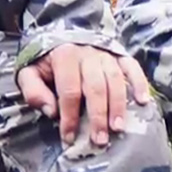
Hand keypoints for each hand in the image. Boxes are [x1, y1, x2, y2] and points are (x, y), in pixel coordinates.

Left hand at [17, 44, 151, 147]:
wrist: (61, 32)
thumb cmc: (46, 60)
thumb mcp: (28, 72)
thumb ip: (33, 90)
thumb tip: (51, 111)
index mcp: (64, 56)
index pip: (69, 90)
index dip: (70, 116)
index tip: (69, 138)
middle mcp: (88, 53)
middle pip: (96, 87)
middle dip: (98, 116)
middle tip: (99, 139)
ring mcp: (106, 54)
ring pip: (115, 80)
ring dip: (118, 105)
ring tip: (118, 127)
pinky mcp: (120, 54)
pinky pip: (133, 68)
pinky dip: (140, 84)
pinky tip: (143, 102)